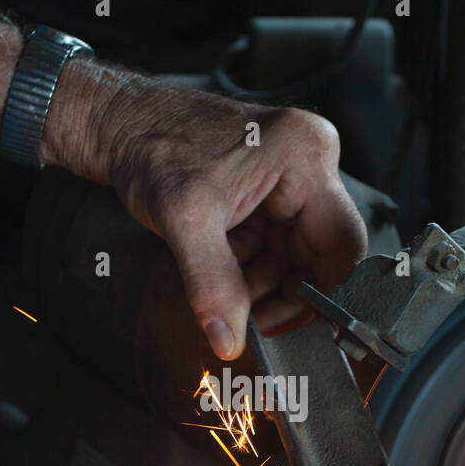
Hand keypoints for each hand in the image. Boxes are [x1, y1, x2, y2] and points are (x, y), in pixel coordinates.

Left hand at [43, 59, 367, 359]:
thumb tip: (229, 339)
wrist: (121, 126)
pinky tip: (224, 278)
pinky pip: (274, 247)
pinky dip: (250, 271)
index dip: (323, 292)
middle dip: (285, 293)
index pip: (343, 244)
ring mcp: (290, 179)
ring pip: (295, 257)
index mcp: (305, 157)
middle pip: (320, 254)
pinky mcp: (269, 193)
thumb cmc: (153, 147)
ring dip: (263, 286)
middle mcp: (308, 164)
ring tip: (227, 299)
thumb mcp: (185, 221)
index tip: (294, 325)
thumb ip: (212, 284)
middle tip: (249, 322)